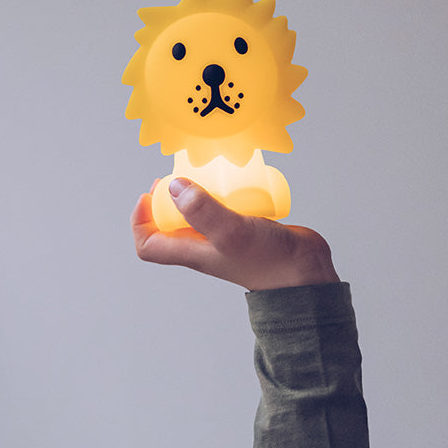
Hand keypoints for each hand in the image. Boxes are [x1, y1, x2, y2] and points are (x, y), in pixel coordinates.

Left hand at [132, 178, 338, 290]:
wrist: (306, 275)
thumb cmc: (268, 261)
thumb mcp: (231, 232)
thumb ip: (202, 211)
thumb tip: (174, 187)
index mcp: (191, 252)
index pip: (149, 245)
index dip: (140, 222)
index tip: (148, 196)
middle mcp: (203, 245)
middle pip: (170, 224)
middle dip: (167, 199)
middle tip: (177, 176)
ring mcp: (224, 237)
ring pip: (198, 213)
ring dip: (196, 193)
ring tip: (202, 173)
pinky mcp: (245, 228)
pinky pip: (225, 208)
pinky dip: (224, 193)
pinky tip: (233, 180)